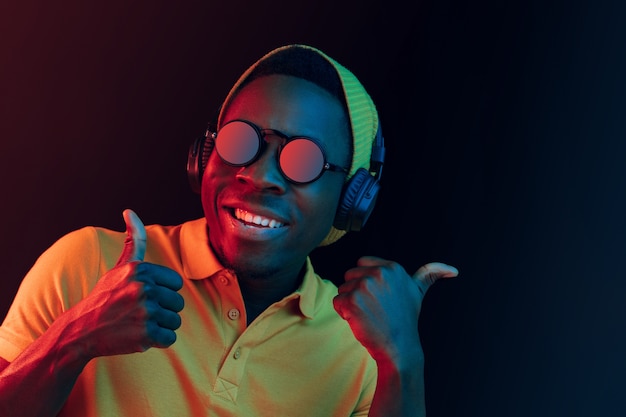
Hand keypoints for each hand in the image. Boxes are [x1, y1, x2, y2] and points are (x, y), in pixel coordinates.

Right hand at [69, 209, 183, 358]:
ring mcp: (145, 311)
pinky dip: (158, 342)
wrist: (81, 330)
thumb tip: (130, 211)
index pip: (176, 283)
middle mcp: (144, 287)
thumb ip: (133, 240)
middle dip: (162, 311)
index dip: (162, 293)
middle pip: (178, 303)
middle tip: (138, 313)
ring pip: (175, 321)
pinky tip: (138, 336)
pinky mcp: (146, 334)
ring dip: (160, 327)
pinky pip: (170, 338)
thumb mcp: (119, 266)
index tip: (143, 297)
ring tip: (138, 324)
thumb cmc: (105, 297)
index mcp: (140, 270)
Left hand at [333, 256, 457, 362]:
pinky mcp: (352, 301)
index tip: (380, 297)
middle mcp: (380, 273)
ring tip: (369, 315)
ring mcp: (365, 286)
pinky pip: (337, 302)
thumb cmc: (405, 321)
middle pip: (350, 275)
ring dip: (350, 303)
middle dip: (357, 292)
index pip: (361, 263)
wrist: (399, 348)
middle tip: (375, 308)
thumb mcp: (417, 292)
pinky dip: (344, 313)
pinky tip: (361, 321)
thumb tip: (453, 270)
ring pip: (342, 289)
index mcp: (393, 267)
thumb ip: (430, 274)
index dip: (366, 281)